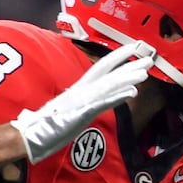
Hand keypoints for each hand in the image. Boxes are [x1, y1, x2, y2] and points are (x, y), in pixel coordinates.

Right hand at [10, 42, 153, 163]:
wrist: (32, 134)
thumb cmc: (50, 123)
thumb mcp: (74, 109)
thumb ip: (89, 102)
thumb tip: (101, 99)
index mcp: (80, 88)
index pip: (101, 67)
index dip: (118, 57)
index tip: (134, 49)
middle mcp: (81, 90)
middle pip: (107, 72)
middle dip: (129, 65)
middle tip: (150, 59)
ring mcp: (81, 100)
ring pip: (108, 85)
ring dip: (127, 78)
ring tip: (145, 73)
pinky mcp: (81, 113)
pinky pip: (102, 103)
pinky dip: (117, 97)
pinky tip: (132, 92)